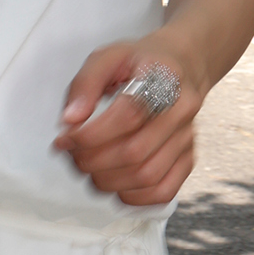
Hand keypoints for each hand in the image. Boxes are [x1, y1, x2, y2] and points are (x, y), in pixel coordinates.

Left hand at [53, 40, 200, 206]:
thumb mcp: (108, 57)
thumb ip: (85, 84)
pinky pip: (163, 191)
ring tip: (88, 168)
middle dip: (92, 160)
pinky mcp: (188, 159)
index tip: (65, 138)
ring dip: (107, 181)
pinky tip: (114, 184)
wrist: (182, 66)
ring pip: (147, 175)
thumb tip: (70, 120)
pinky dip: (133, 197)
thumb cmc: (141, 63)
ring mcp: (187, 138)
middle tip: (72, 155)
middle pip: (135, 152)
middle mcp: (182, 110)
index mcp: (164, 79)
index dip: (90, 134)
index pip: (128, 115)